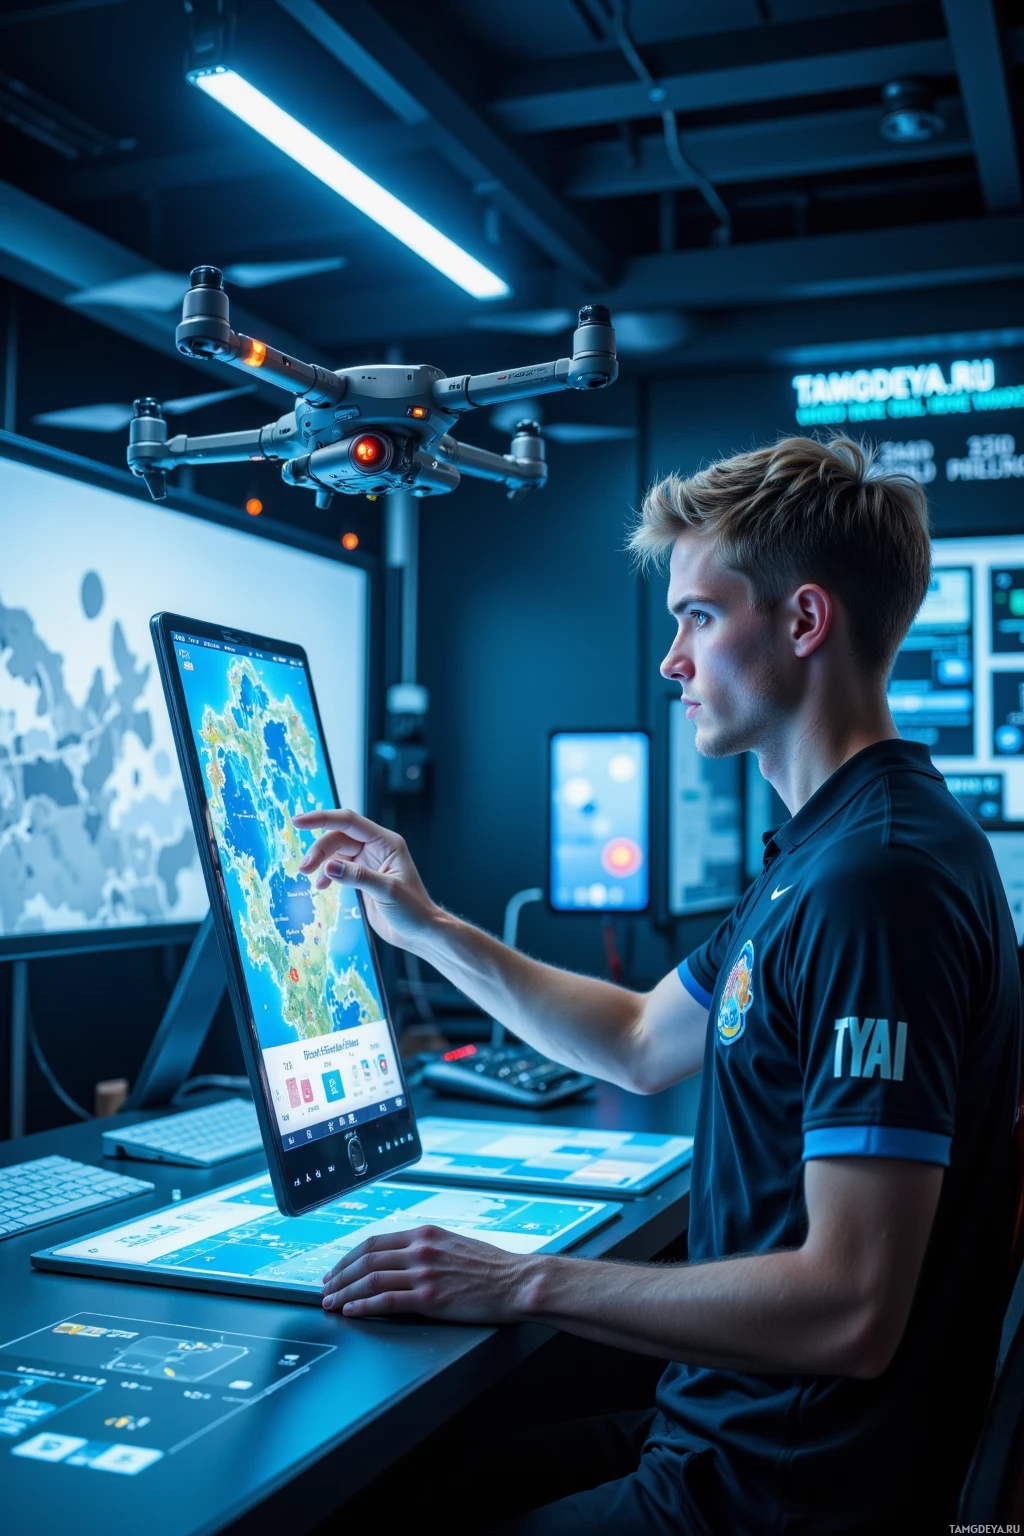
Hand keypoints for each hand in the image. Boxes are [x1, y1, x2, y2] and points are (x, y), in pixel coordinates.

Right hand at [292, 809, 437, 949]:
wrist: (419, 932)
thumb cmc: (413, 910)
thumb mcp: (387, 891)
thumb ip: (357, 877)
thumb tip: (328, 866)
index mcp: (386, 842)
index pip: (349, 822)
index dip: (322, 819)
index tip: (298, 821)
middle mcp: (375, 848)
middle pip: (338, 837)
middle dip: (319, 849)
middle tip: (304, 868)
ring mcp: (367, 862)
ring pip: (335, 852)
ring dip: (320, 862)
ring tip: (307, 876)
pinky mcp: (361, 877)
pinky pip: (337, 868)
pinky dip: (326, 874)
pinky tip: (321, 886)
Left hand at [320, 1224, 537, 1321]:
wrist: (517, 1282)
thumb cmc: (492, 1266)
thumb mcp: (455, 1244)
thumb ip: (427, 1247)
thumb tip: (402, 1258)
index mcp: (425, 1233)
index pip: (374, 1242)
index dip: (349, 1258)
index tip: (336, 1270)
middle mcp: (421, 1249)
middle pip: (366, 1260)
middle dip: (340, 1276)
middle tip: (325, 1289)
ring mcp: (424, 1273)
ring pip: (371, 1280)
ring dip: (345, 1292)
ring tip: (331, 1303)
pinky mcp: (430, 1299)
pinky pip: (387, 1302)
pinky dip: (364, 1307)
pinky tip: (352, 1312)